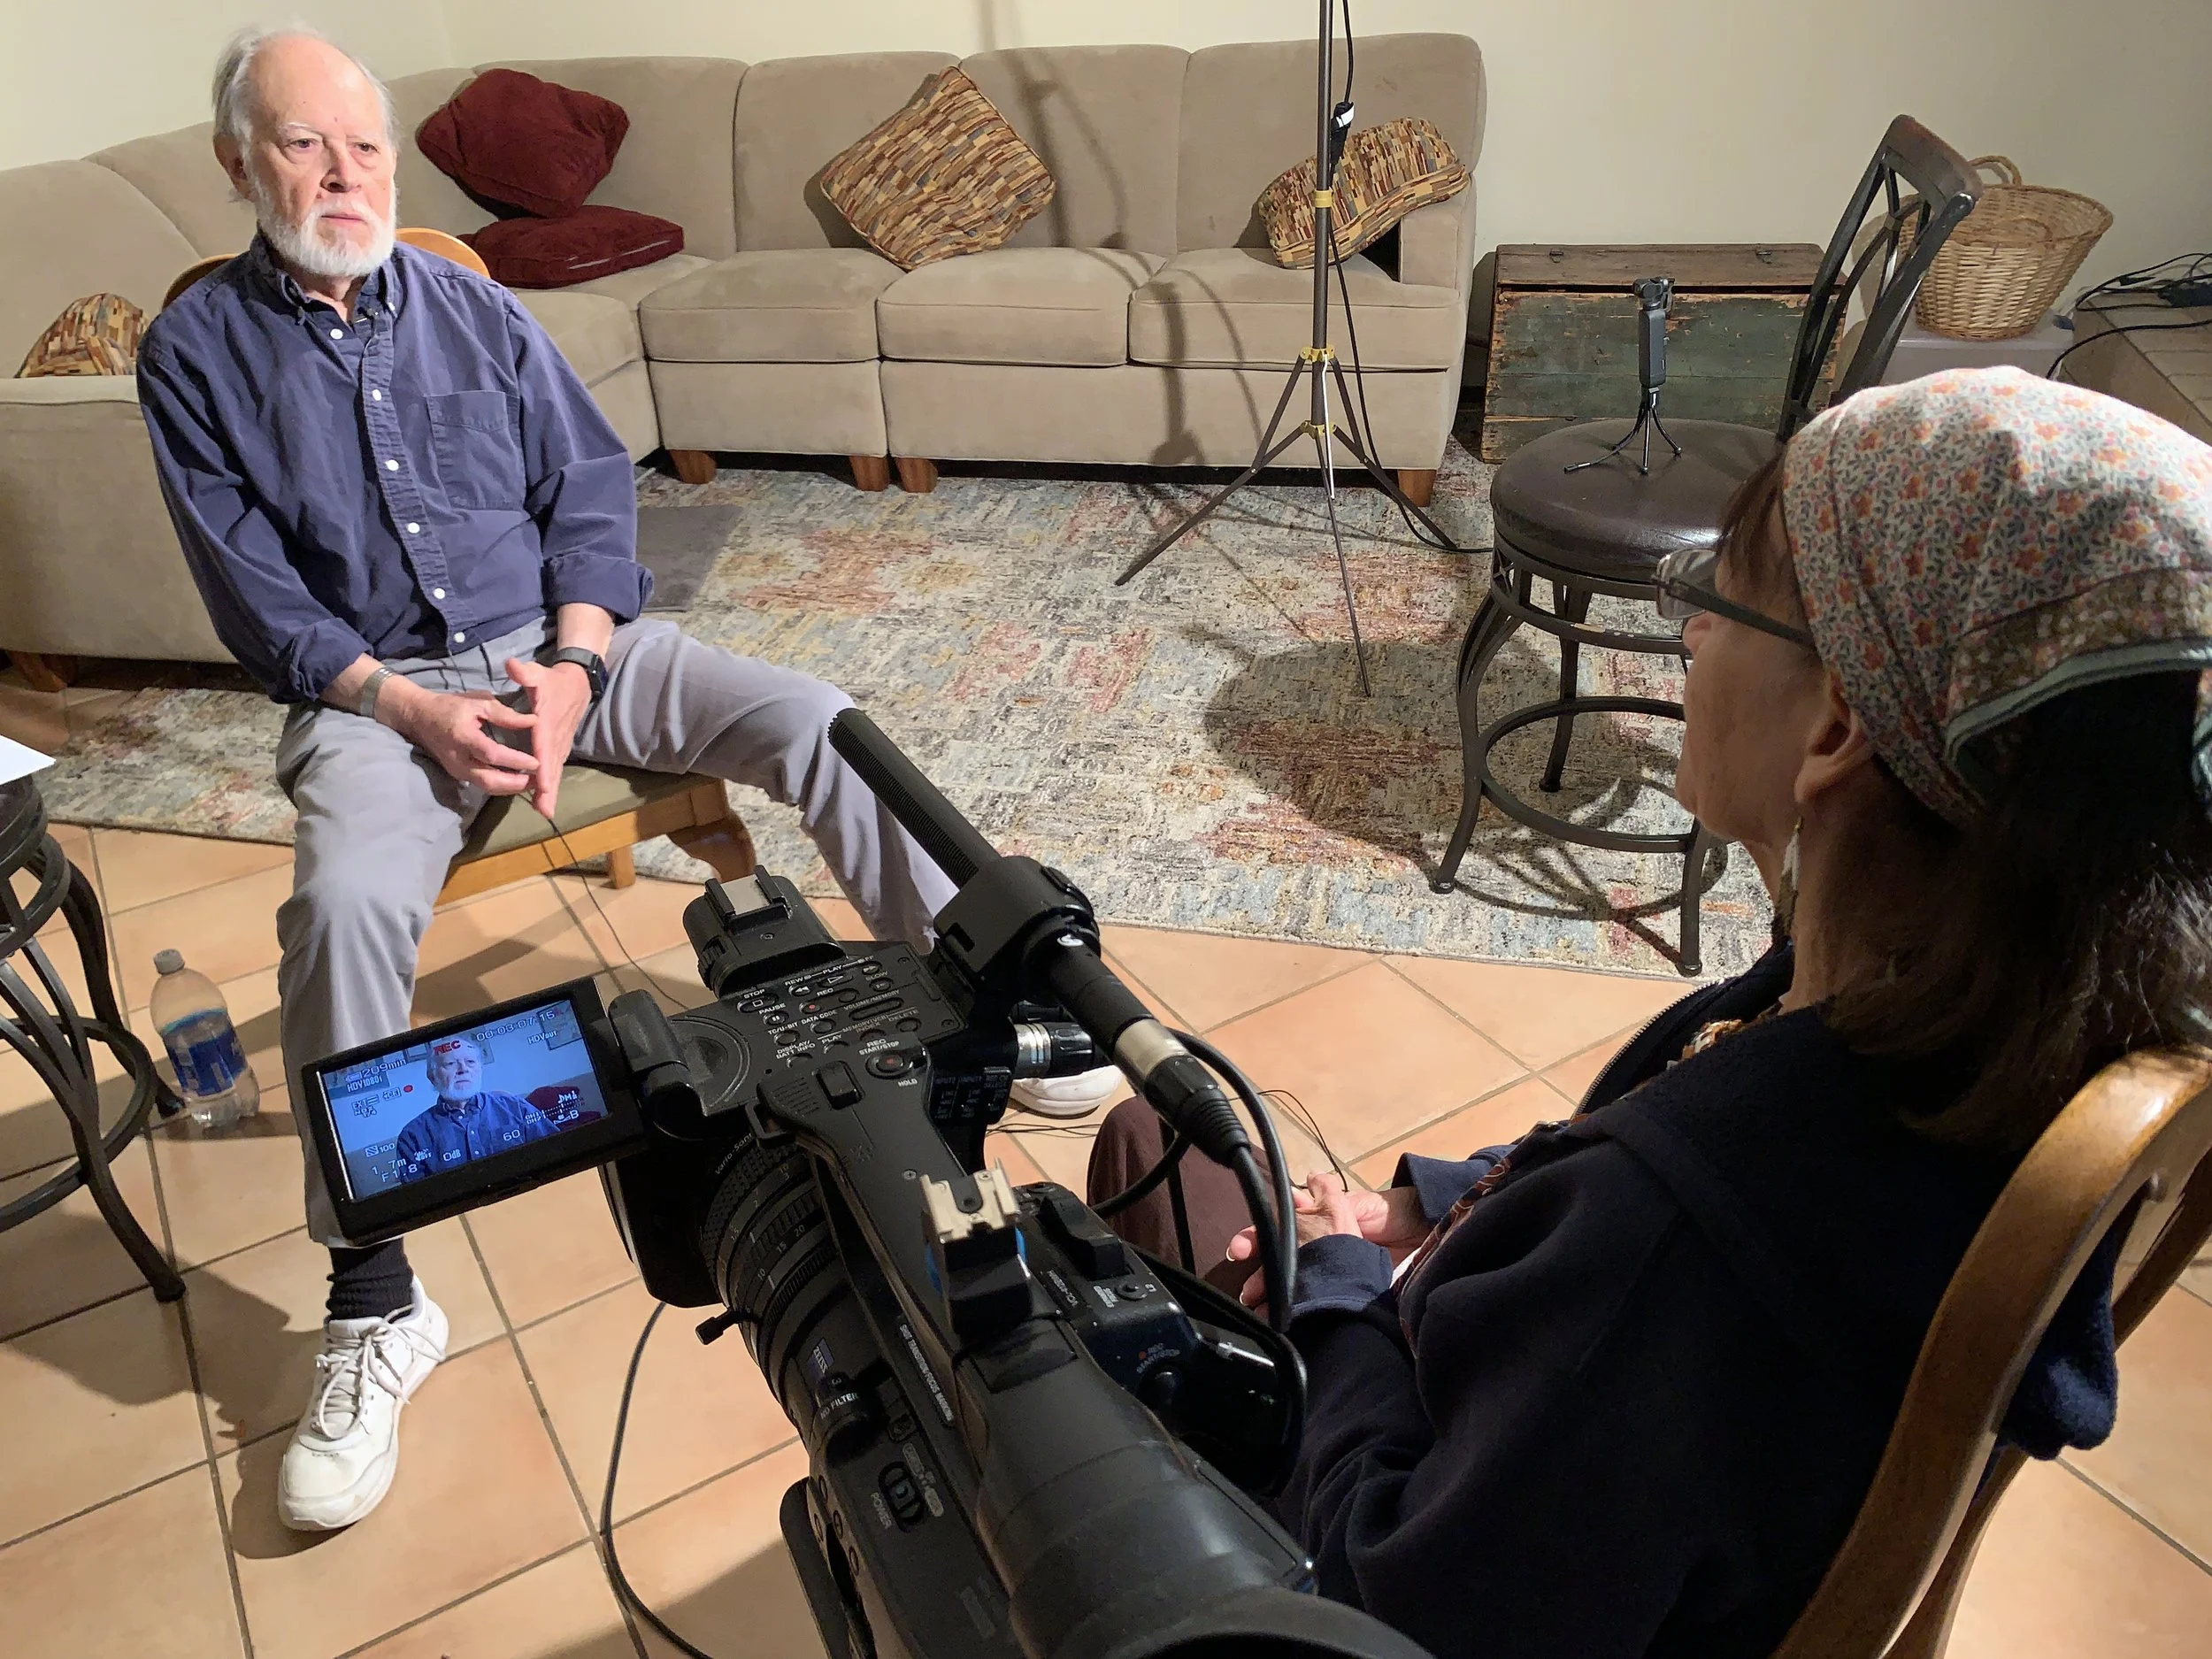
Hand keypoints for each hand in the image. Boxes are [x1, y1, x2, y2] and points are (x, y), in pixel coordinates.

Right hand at [390, 686, 538, 794]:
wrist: (419, 717)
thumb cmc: (450, 706)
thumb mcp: (477, 702)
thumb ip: (504, 714)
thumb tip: (534, 721)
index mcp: (463, 737)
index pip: (492, 754)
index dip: (515, 760)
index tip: (537, 762)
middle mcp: (458, 759)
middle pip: (489, 780)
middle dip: (516, 784)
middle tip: (540, 781)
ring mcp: (457, 770)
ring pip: (487, 787)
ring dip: (512, 788)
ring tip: (534, 783)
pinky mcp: (458, 775)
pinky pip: (483, 785)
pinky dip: (502, 786)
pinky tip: (519, 781)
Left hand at [504, 656, 592, 819]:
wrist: (578, 683)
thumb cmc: (552, 680)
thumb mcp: (537, 673)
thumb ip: (524, 672)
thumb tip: (510, 665)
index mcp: (547, 723)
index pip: (544, 747)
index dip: (543, 766)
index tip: (542, 785)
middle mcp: (556, 738)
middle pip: (552, 766)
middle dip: (549, 789)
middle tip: (544, 811)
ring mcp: (560, 744)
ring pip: (555, 770)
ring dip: (550, 791)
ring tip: (544, 811)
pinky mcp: (560, 747)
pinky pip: (555, 768)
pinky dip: (551, 785)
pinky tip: (544, 800)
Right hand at [1228, 1171, 1430, 1309]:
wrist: (1424, 1239)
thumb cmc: (1392, 1215)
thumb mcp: (1361, 1204)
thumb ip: (1332, 1196)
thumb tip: (1307, 1179)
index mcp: (1314, 1222)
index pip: (1275, 1229)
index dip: (1254, 1238)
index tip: (1240, 1250)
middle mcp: (1312, 1248)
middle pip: (1275, 1262)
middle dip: (1257, 1275)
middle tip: (1248, 1289)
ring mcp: (1322, 1273)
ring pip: (1287, 1285)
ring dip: (1270, 1298)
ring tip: (1260, 1310)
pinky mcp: (1335, 1293)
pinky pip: (1309, 1304)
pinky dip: (1292, 1314)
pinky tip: (1279, 1322)